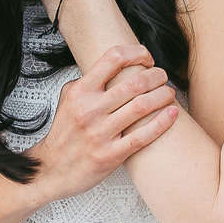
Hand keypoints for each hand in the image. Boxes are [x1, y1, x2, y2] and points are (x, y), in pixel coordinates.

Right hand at [27, 43, 177, 199]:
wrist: (51, 169)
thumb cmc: (64, 135)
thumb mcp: (68, 99)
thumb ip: (89, 82)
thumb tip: (114, 68)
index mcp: (80, 92)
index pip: (113, 58)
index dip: (136, 53)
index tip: (146, 58)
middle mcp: (90, 110)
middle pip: (134, 82)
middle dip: (156, 76)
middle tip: (163, 77)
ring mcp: (100, 133)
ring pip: (141, 106)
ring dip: (163, 96)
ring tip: (169, 93)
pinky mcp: (110, 155)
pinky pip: (142, 136)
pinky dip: (162, 122)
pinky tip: (172, 114)